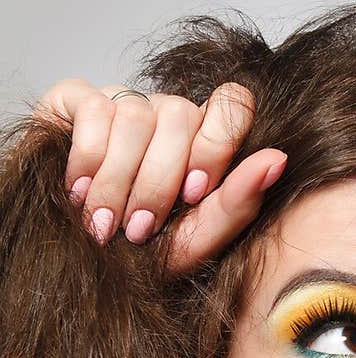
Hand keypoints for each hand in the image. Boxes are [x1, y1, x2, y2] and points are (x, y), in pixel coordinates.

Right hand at [32, 79, 287, 274]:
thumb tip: (278, 159)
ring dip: (119, 181)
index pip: (232, 104)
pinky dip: (88, 160)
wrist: (74, 261)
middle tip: (139, 230)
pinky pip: (94, 110)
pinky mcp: (76, 97)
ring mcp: (123, 101)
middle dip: (159, 182)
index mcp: (203, 142)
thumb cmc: (138, 254)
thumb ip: (237, 204)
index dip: (215, 144)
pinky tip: (79, 192)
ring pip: (135, 115)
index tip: (194, 194)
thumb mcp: (193, 241)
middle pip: (181, 114)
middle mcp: (166, 115)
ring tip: (105, 224)